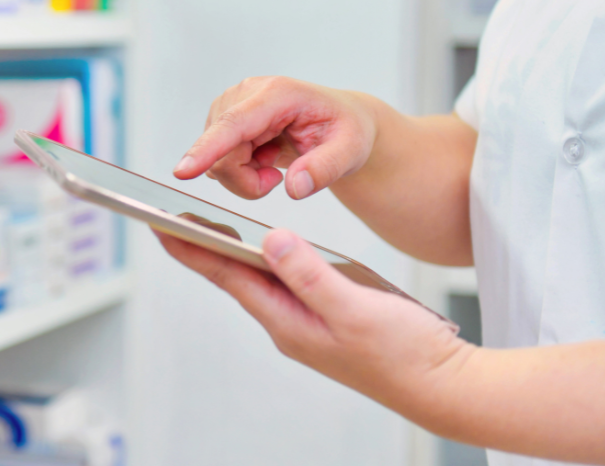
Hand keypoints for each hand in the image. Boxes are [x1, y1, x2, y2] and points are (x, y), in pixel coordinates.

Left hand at [154, 227, 471, 419]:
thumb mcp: (355, 308)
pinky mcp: (325, 320)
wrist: (445, 386)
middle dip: (201, 247)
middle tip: (168, 218)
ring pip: (258, 281)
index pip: (227, 276)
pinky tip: (265, 252)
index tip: (159, 225)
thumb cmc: (405, 354)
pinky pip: (283, 285)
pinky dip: (266, 263)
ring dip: (230, 254)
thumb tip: (271, 240)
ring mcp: (306, 324)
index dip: (191, 248)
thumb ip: (310, 274)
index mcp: (288, 321)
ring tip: (203, 228)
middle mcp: (289, 324)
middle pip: (234, 277)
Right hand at [172, 77, 381, 199]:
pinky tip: (262, 157)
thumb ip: (326, 169)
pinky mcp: (223, 119)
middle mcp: (246, 93)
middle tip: (279, 180)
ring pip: (216, 160)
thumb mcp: (351, 150)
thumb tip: (294, 188)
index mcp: (278, 94)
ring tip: (275, 162)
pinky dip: (240, 171)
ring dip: (244, 176)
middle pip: (222, 153)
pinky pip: (216, 161)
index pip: (234, 124)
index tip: (183, 171)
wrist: (340, 121)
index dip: (207, 149)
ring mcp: (230, 105)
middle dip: (247, 181)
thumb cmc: (346, 130)